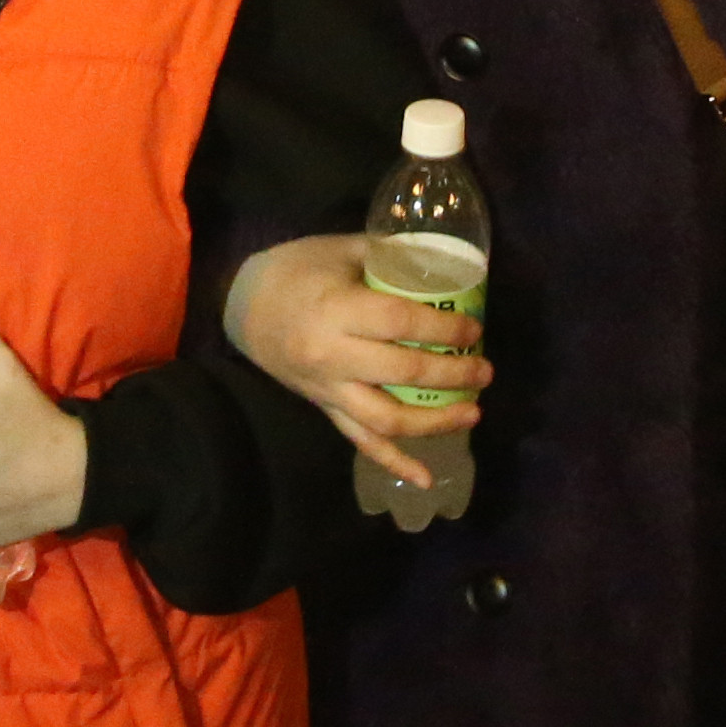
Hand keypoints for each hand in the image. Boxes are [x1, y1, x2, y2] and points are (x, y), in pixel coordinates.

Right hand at [221, 231, 485, 492]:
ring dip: (435, 423)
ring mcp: (328, 389)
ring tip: (473, 413)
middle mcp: (333, 356)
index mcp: (338, 310)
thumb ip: (392, 256)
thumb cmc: (296, 269)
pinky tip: (427, 478)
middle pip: (403, 374)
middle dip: (454, 375)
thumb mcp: (342, 248)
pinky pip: (361, 442)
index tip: (474, 331)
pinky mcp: (325, 408)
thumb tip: (445, 265)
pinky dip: (395, 462)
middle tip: (484, 370)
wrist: (241, 305)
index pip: (402, 325)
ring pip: (386, 420)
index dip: (444, 331)